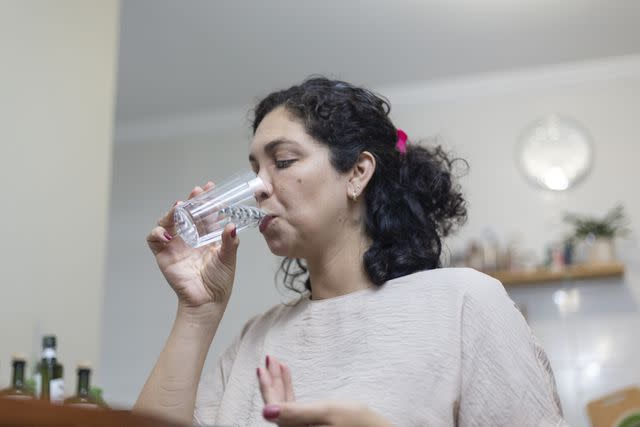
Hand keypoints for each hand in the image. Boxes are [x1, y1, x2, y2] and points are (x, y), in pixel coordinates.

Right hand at [146, 182, 238, 307]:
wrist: (207, 301)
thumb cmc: (219, 281)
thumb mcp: (228, 258)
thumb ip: (229, 242)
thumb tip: (231, 225)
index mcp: (206, 235)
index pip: (205, 213)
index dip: (207, 200)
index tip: (211, 188)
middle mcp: (190, 237)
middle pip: (186, 213)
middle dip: (190, 201)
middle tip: (197, 192)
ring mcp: (176, 244)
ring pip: (168, 221)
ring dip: (172, 213)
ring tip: (179, 208)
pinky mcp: (164, 254)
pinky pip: (154, 239)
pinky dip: (157, 233)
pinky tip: (166, 234)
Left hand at [257, 356, 393, 426]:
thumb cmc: (355, 421)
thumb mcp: (325, 412)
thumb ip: (295, 412)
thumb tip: (265, 412)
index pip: (273, 408)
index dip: (266, 387)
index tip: (262, 367)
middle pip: (278, 403)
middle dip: (273, 380)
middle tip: (270, 358)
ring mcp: (302, 426)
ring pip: (285, 402)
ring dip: (281, 381)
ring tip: (277, 362)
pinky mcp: (309, 423)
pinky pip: (294, 404)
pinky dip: (290, 387)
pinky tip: (287, 373)